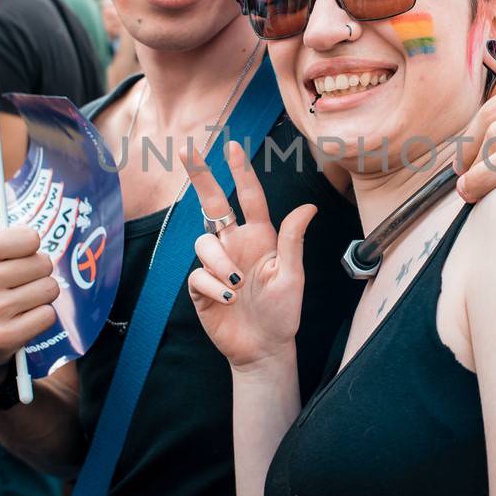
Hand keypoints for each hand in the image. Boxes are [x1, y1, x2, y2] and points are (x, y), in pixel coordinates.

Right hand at [0, 177, 60, 389]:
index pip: (31, 238)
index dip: (25, 250)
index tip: (9, 260)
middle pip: (43, 264)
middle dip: (34, 275)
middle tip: (13, 285)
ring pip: (49, 290)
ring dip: (39, 297)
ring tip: (17, 303)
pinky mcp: (3, 338)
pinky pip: (47, 316)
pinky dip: (39, 320)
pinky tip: (20, 322)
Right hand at [182, 139, 315, 371]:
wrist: (263, 349)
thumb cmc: (283, 312)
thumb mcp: (293, 276)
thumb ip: (293, 240)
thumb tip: (308, 207)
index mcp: (260, 237)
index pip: (249, 198)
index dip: (240, 172)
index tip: (232, 146)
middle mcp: (235, 244)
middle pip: (213, 203)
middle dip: (201, 176)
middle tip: (187, 150)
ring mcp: (216, 264)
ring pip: (204, 243)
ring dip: (220, 263)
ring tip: (237, 288)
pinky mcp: (201, 286)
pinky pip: (197, 274)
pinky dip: (212, 285)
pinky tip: (227, 300)